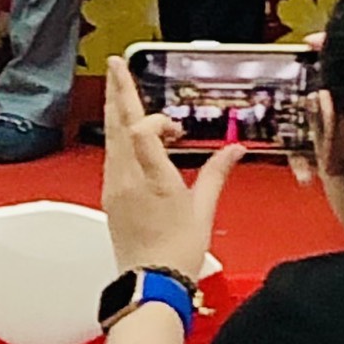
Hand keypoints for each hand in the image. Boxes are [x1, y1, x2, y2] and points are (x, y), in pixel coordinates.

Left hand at [104, 54, 244, 277]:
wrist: (151, 280)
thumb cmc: (178, 251)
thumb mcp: (204, 210)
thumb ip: (216, 174)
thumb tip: (233, 150)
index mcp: (153, 180)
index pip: (142, 131)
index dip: (157, 120)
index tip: (176, 127)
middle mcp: (127, 178)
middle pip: (120, 125)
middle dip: (119, 91)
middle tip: (116, 64)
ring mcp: (114, 185)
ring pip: (112, 138)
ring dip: (116, 111)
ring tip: (118, 87)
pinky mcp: (109, 193)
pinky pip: (112, 156)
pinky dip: (121, 138)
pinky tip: (128, 132)